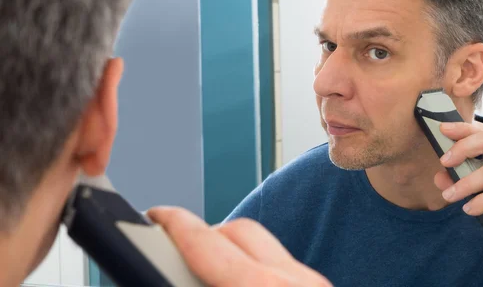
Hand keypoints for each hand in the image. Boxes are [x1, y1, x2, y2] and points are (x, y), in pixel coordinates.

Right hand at [147, 207, 331, 286]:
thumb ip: (198, 286)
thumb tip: (174, 274)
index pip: (208, 243)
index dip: (173, 225)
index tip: (155, 216)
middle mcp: (296, 281)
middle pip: (240, 231)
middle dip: (203, 235)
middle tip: (175, 250)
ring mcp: (314, 284)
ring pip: (264, 245)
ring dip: (231, 251)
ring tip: (208, 270)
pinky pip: (283, 262)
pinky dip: (256, 266)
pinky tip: (243, 283)